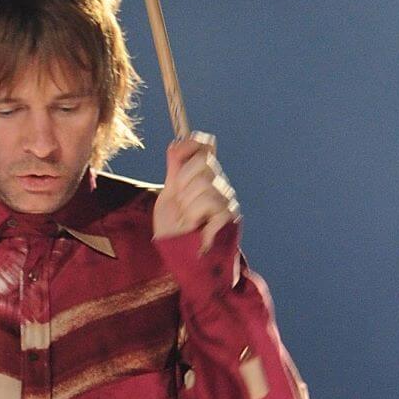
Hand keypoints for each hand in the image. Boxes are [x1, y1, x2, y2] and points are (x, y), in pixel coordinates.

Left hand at [153, 132, 238, 252]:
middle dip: (183, 184)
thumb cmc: (174, 229)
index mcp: (204, 175)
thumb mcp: (168, 195)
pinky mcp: (230, 216)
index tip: (175, 157)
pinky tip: (196, 229)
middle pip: (203, 163)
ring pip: (205, 184)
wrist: (180, 257)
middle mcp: (219, 183)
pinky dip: (196, 218)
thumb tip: (176, 141)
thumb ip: (175, 168)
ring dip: (187, 207)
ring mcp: (227, 199)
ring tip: (188, 221)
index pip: (205, 146)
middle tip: (181, 206)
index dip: (191, 146)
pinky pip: (210, 204)